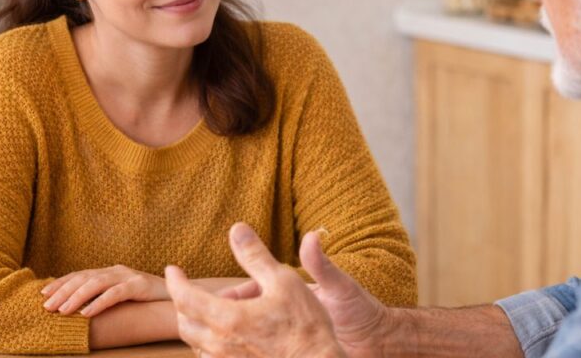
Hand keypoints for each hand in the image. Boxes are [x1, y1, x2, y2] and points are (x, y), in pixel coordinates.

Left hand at [41, 264, 167, 316]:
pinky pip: (115, 293)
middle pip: (84, 278)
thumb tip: (79, 309)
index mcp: (111, 272)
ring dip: (76, 297)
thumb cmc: (149, 301)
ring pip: (96, 284)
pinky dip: (99, 303)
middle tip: (46, 306)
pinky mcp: (140, 286)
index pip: (81, 275)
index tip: (43, 294)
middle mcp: (117, 271)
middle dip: (63, 291)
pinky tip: (86, 313)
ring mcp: (129, 276)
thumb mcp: (123, 298)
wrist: (182, 297)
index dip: (61, 283)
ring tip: (62, 311)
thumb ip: (105, 298)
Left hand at [165, 223, 345, 357]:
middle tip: (201, 289)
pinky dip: (210, 341)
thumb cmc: (304, 324)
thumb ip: (255, 256)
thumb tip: (237, 229)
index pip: (184, 298)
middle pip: (185, 323)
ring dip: (199, 323)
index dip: (174, 281)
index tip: (172, 269)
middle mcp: (220, 345)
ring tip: (222, 309)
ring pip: (196, 343)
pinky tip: (230, 333)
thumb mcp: (283, 281)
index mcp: (228, 318)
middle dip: (186, 302)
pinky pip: (210, 357)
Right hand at [217, 231, 392, 357]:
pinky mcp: (288, 349)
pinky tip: (231, 355)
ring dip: (230, 337)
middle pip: (245, 311)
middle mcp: (286, 311)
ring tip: (209, 345)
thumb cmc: (362, 311)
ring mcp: (287, 332)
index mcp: (292, 292)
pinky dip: (244, 351)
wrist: (380, 341)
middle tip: (200, 321)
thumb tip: (314, 234)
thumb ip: (322, 264)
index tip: (214, 297)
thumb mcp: (340, 288)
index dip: (233, 294)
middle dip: (224, 315)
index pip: (253, 290)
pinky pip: (259, 350)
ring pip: (248, 334)